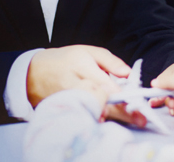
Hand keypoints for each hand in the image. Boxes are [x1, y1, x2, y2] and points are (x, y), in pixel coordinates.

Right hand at [26, 45, 146, 126]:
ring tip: (129, 120)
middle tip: (140, 119)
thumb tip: (128, 73)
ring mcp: (67, 100)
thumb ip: (110, 61)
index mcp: (81, 65)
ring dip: (111, 117)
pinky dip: (95, 119)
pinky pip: (82, 117)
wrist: (33, 73)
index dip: (123, 96)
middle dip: (122, 112)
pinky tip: (106, 120)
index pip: (105, 83)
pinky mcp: (62, 110)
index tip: (139, 104)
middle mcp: (74, 84)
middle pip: (100, 101)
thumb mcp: (87, 51)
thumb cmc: (65, 60)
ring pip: (92, 111)